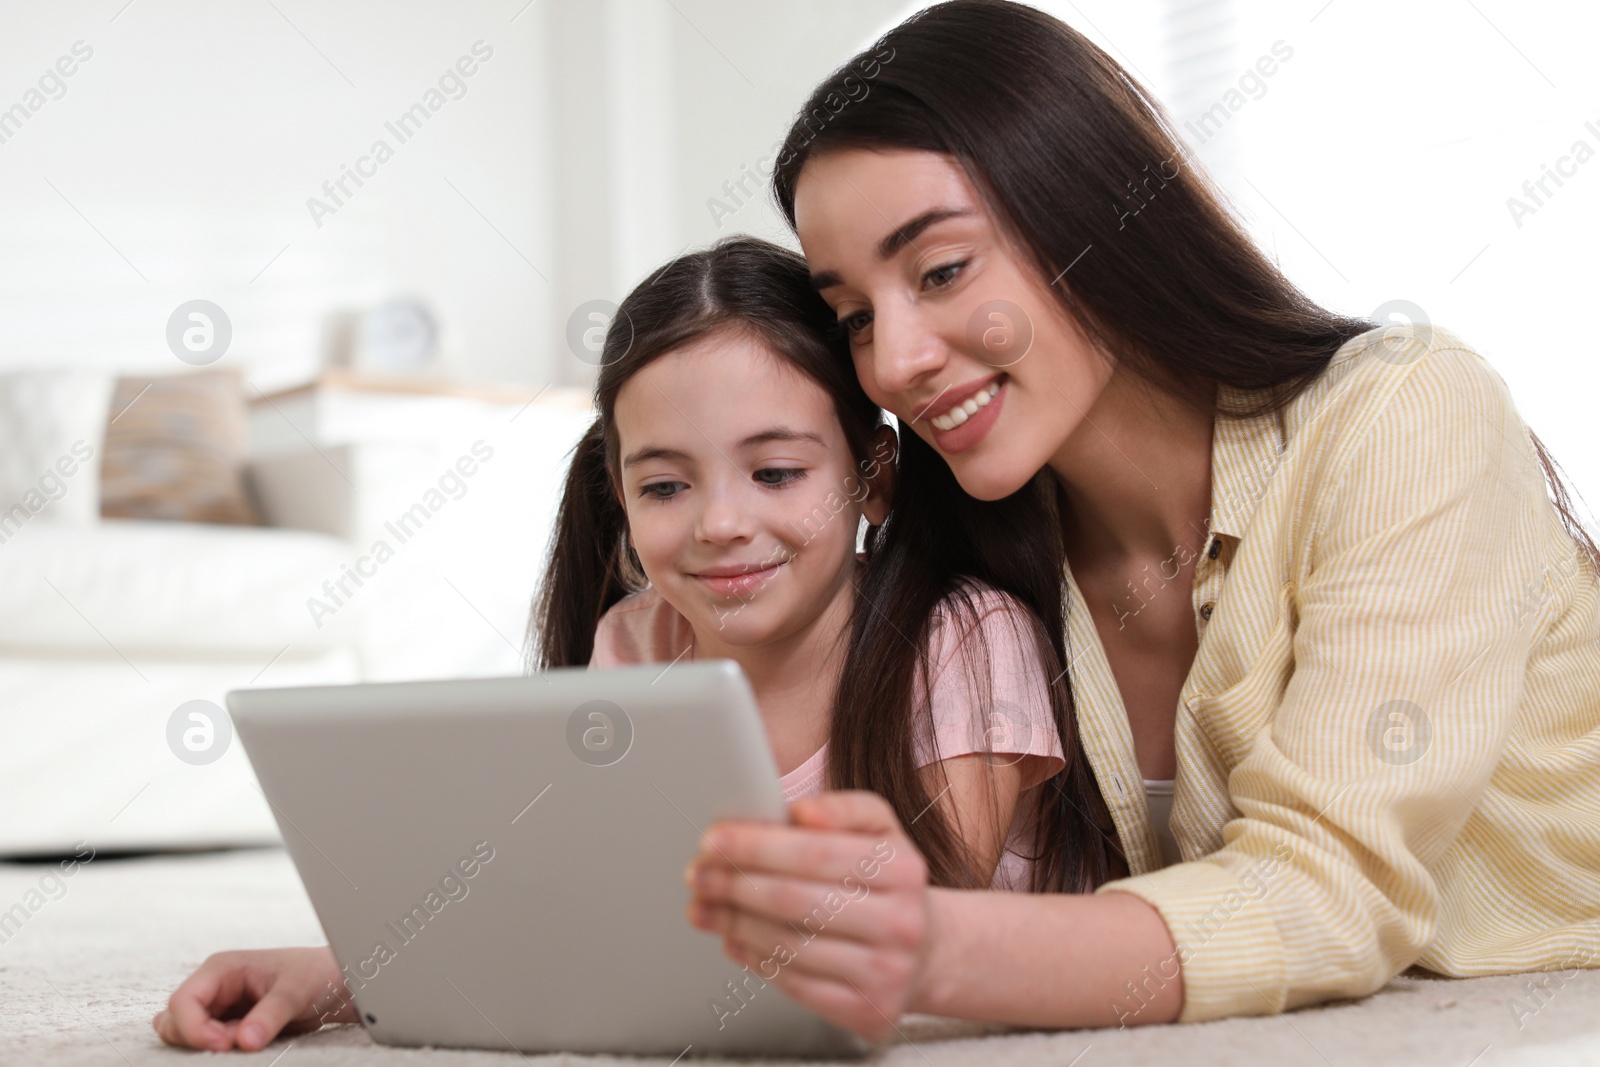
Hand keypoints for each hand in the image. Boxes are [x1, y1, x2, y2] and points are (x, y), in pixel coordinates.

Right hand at [152, 945, 355, 1050]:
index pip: (182, 1001)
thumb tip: (244, 1041)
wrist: (334, 984)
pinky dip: (221, 1050)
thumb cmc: (316, 974)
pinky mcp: (227, 1026)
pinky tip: (249, 1042)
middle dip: (202, 1039)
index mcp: (222, 968)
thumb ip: (270, 1015)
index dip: (194, 1028)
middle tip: (242, 1042)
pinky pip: (207, 1044)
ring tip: (250, 1038)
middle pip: (175, 1022)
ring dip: (211, 1046)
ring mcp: (218, 1008)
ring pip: (186, 1036)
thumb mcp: (297, 991)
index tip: (223, 1044)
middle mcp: (213, 987)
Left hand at [685, 790, 932, 1039]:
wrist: (927, 949)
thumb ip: (843, 808)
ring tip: (703, 905)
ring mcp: (885, 971)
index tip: (713, 839)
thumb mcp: (881, 829)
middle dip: (733, 884)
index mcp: (902, 868)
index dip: (756, 846)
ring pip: (788, 945)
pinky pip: (795, 984)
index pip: (814, 852)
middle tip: (697, 874)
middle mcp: (900, 922)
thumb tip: (802, 812)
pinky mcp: (867, 1010)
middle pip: (794, 900)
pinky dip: (754, 959)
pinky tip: (733, 938)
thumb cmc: (887, 882)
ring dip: (733, 923)